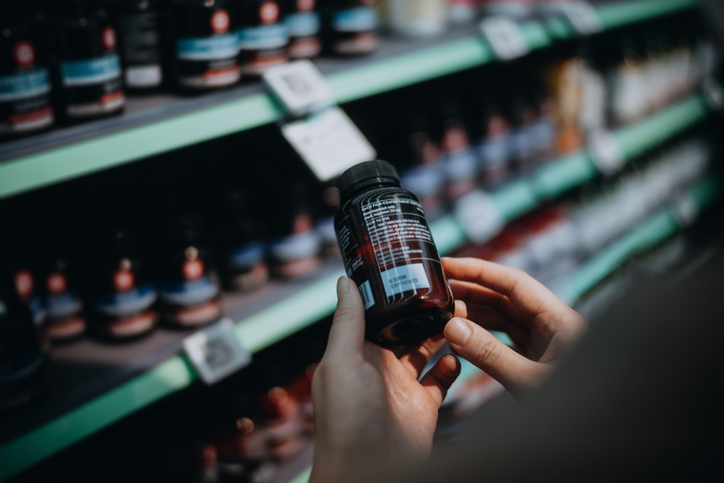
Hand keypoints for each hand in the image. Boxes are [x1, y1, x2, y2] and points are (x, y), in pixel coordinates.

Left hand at [310, 276, 460, 482]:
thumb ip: (347, 320)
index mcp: (356, 352)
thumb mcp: (341, 361)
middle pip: (406, 330)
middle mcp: (379, 366)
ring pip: (426, 350)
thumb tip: (344, 280)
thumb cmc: (346, 420)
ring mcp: (402, 386)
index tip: (414, 273)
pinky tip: (454, 358)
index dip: (394, 295)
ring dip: (442, 333)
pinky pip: (441, 380)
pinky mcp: (423, 407)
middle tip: (447, 292)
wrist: (370, 472)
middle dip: (425, 312)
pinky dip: (451, 366)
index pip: (376, 315)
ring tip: (459, 314)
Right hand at [442, 257, 587, 399]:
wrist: (594, 433)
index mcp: (560, 319)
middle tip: (437, 288)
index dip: (479, 271)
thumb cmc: (576, 408)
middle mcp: (552, 325)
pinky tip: (460, 334)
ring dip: (474, 313)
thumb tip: (452, 327)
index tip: (448, 266)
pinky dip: (482, 334)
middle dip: (472, 290)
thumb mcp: (529, 380)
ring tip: (442, 309)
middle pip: (506, 296)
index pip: (514, 282)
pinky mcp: (537, 359)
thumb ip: (490, 353)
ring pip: (504, 317)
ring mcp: (545, 342)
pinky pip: (505, 338)